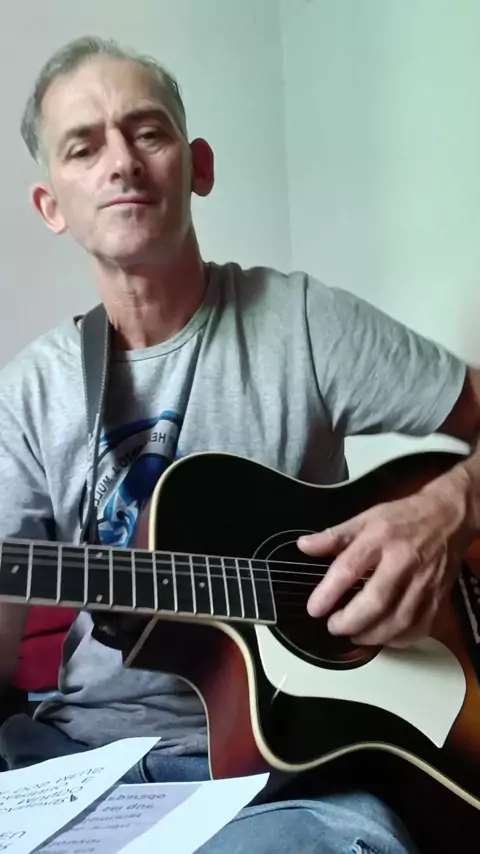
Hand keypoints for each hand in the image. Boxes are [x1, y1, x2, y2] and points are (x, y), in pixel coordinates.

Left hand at [298, 485, 468, 647]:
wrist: (448, 517)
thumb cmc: (404, 517)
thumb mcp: (366, 517)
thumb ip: (334, 535)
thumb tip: (304, 546)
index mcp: (380, 538)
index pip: (349, 568)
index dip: (328, 593)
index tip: (314, 609)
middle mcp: (403, 561)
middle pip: (376, 601)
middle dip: (350, 621)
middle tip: (333, 626)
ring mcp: (424, 582)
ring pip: (399, 620)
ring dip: (372, 635)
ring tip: (354, 634)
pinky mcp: (438, 596)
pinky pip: (419, 627)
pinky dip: (399, 639)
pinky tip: (384, 637)